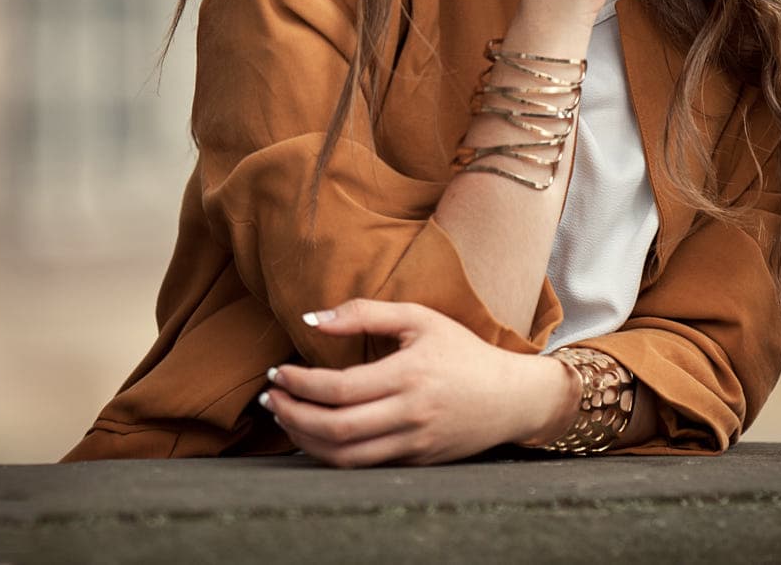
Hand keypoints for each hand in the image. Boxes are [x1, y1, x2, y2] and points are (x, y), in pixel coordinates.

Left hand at [260, 299, 576, 466]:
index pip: (339, 388)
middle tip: (269, 397)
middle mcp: (410, 414)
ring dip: (303, 438)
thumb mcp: (419, 319)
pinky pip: (361, 466)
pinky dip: (329, 454)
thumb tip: (312, 319)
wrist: (511, 398)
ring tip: (284, 416)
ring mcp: (413, 444)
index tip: (277, 372)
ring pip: (343, 456)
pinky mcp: (415, 463)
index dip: (299, 383)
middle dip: (292, 413)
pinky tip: (312, 436)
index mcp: (409, 374)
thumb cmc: (461, 351)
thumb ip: (365, 314)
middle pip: (335, 427)